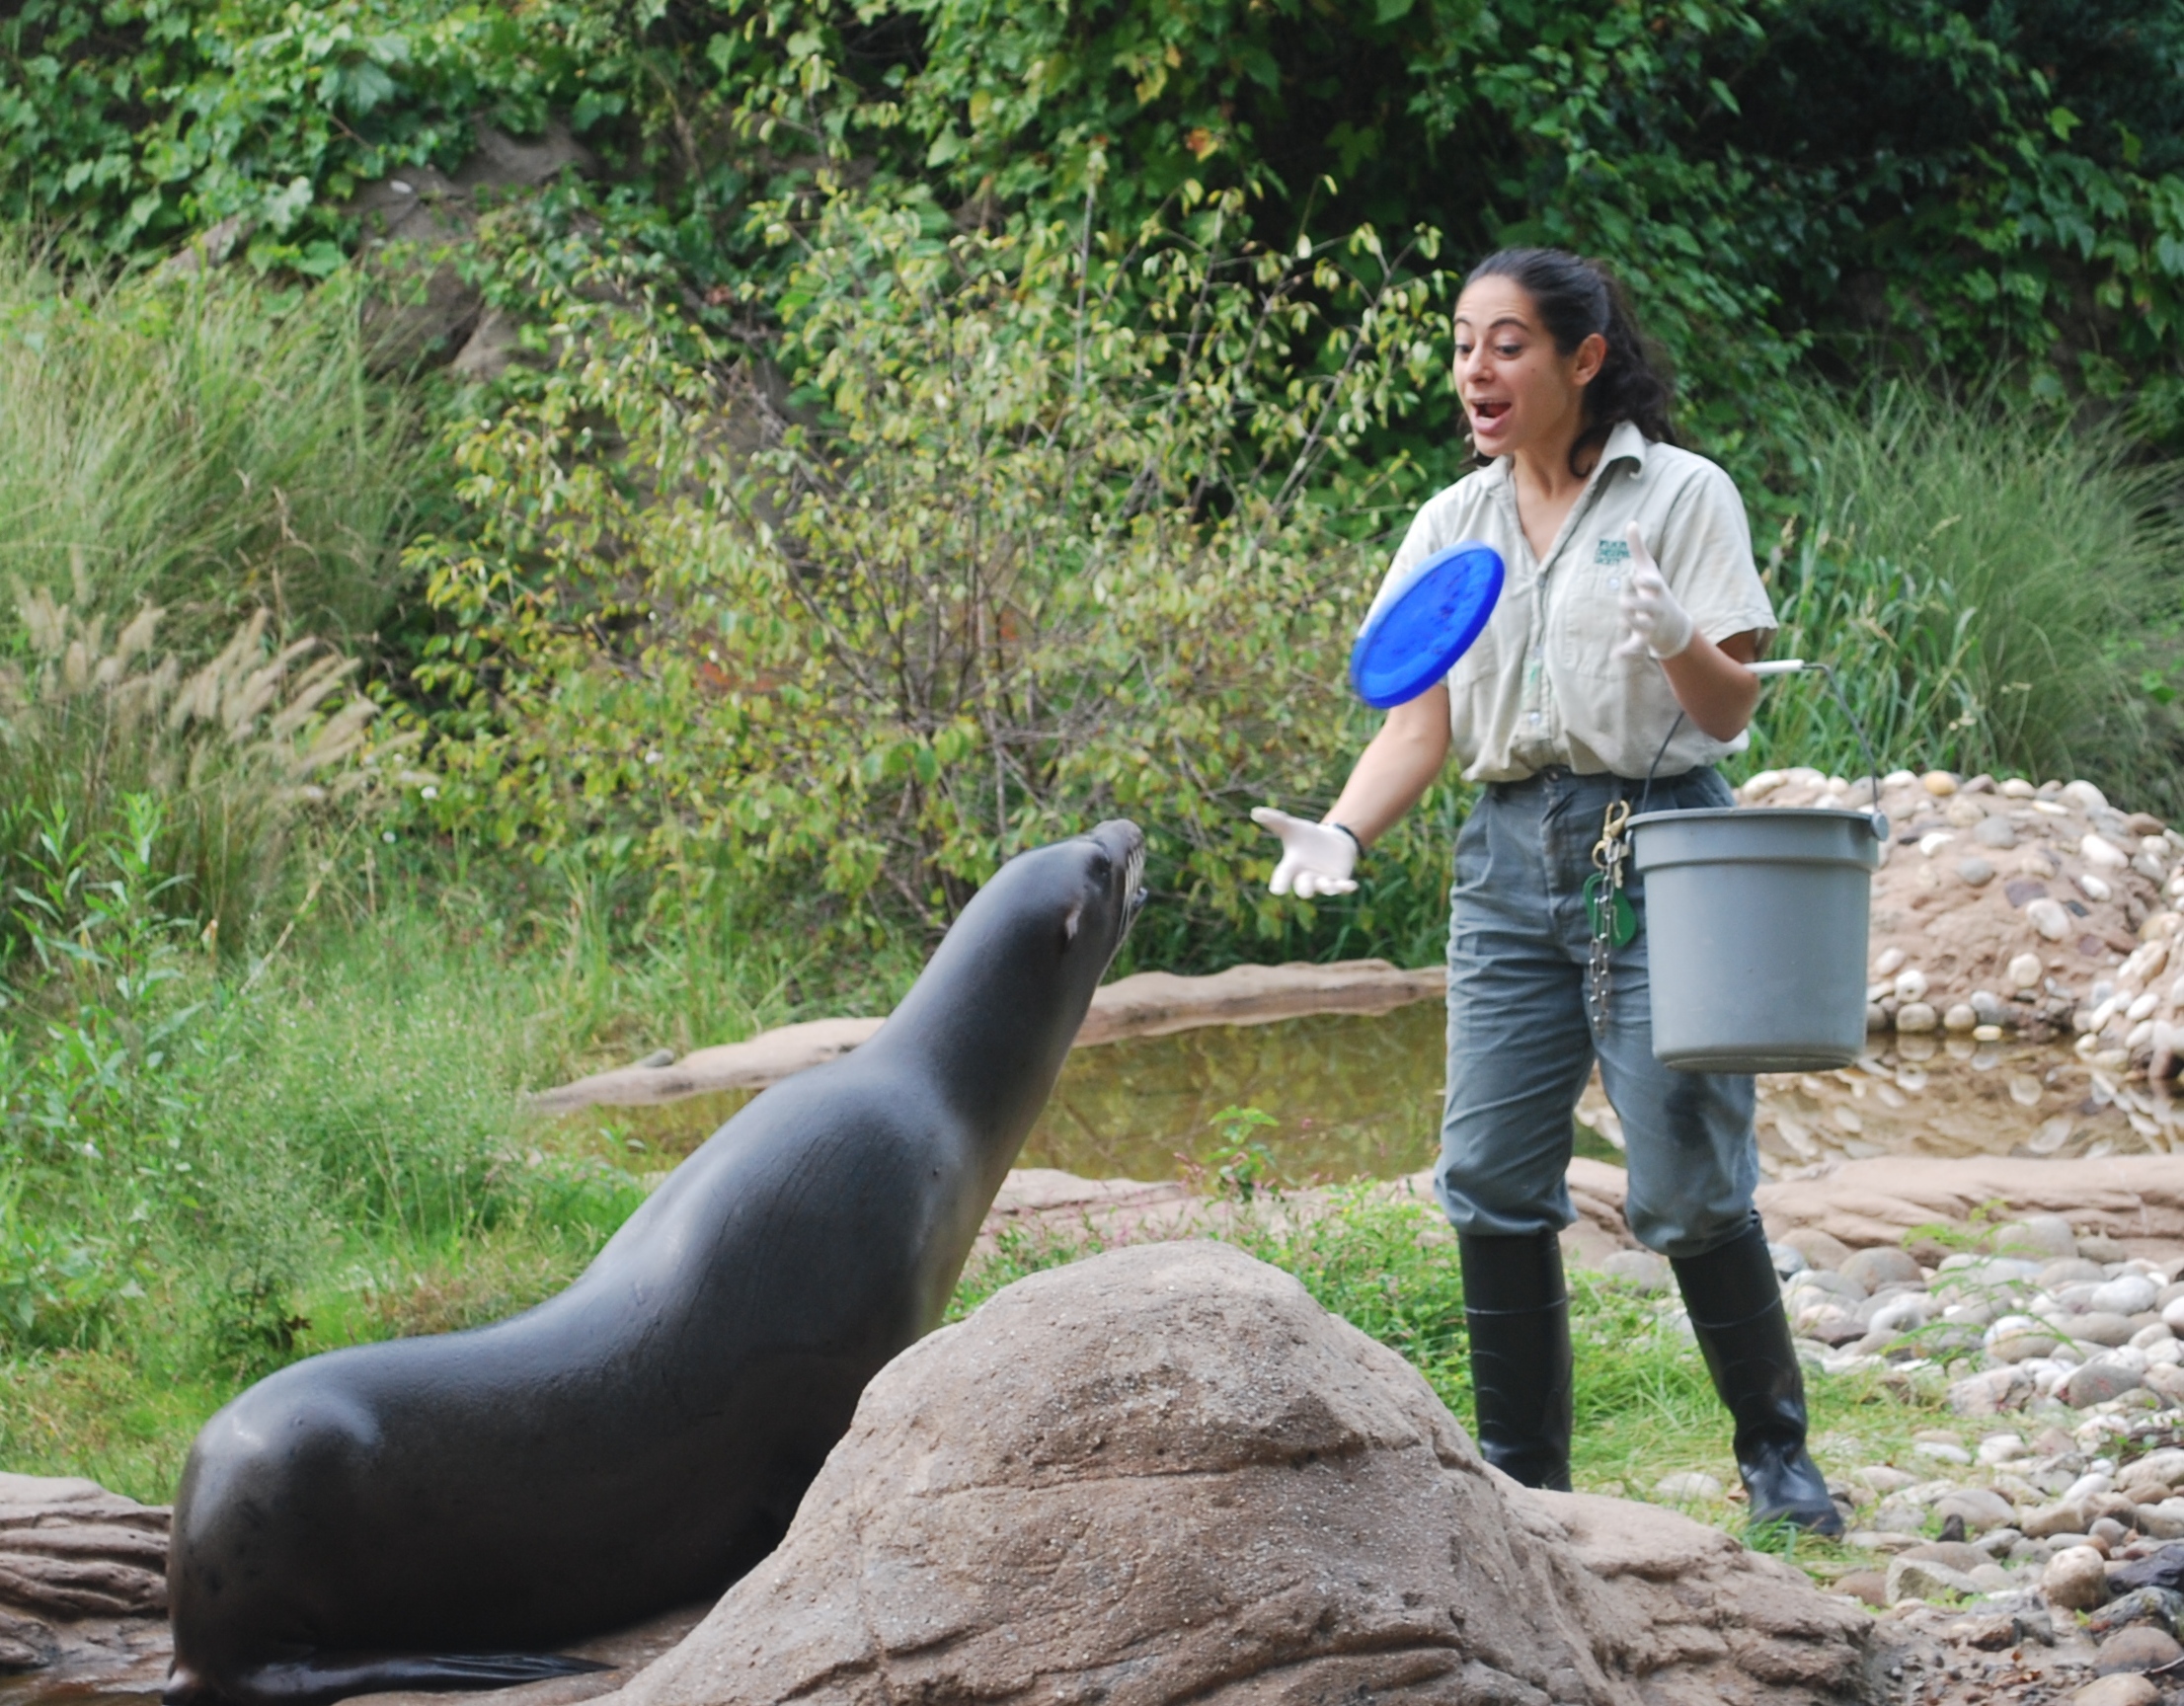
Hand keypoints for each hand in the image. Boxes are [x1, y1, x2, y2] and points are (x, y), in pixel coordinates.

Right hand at [1250, 807, 1358, 897]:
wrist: (1330, 842)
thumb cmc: (1307, 837)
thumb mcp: (1292, 827)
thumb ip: (1275, 821)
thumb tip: (1255, 811)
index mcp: (1293, 867)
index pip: (1283, 876)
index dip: (1280, 883)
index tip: (1277, 891)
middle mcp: (1307, 878)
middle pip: (1304, 887)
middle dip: (1305, 889)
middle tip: (1306, 892)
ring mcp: (1324, 881)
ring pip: (1325, 888)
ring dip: (1327, 888)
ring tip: (1329, 886)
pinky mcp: (1340, 880)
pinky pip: (1343, 887)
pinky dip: (1346, 888)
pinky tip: (1352, 886)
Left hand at [1614, 522, 1694, 659]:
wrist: (1673, 623)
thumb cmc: (1657, 591)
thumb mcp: (1649, 570)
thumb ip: (1639, 548)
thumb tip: (1631, 522)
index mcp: (1656, 590)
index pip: (1654, 585)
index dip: (1646, 582)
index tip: (1637, 577)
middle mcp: (1656, 607)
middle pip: (1648, 607)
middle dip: (1636, 604)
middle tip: (1623, 601)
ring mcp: (1652, 624)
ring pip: (1643, 626)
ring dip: (1632, 622)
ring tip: (1621, 617)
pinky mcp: (1645, 639)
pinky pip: (1637, 647)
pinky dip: (1626, 651)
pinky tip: (1615, 655)